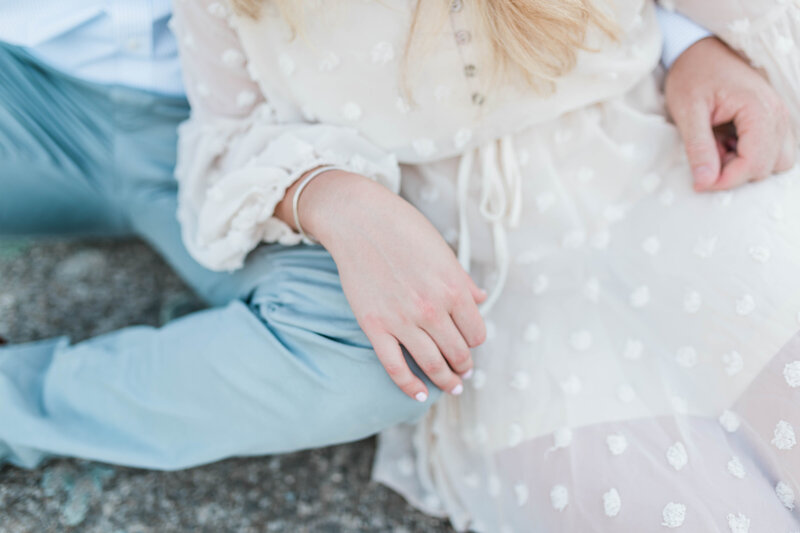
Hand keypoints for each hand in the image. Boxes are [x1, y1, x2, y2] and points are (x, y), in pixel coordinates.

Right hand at [298, 170, 487, 400]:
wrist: (359, 220)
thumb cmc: (403, 228)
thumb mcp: (443, 251)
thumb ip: (462, 280)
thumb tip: (480, 299)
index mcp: (454, 289)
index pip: (476, 333)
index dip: (475, 342)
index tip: (470, 344)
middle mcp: (432, 309)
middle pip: (457, 352)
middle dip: (463, 366)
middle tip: (463, 372)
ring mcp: (402, 320)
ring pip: (431, 364)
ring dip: (445, 380)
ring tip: (450, 386)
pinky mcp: (375, 326)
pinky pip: (395, 366)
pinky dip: (410, 386)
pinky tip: (420, 395)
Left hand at [664, 36, 795, 191]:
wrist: (699, 50)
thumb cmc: (692, 75)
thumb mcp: (687, 111)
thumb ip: (698, 148)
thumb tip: (706, 183)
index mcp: (759, 109)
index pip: (755, 163)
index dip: (727, 180)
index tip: (700, 182)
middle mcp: (778, 114)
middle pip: (768, 167)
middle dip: (735, 172)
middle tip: (706, 156)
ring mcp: (779, 117)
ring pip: (776, 162)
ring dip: (745, 166)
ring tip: (717, 149)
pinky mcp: (773, 120)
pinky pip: (772, 151)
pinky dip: (750, 156)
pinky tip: (726, 144)